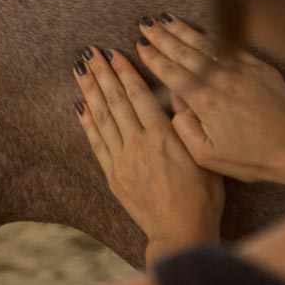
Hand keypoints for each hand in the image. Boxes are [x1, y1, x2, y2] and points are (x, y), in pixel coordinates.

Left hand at [72, 46, 223, 265]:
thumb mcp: (205, 155)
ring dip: (90, 90)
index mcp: (164, 137)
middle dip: (102, 73)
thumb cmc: (202, 196)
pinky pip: (96, 143)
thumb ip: (190, 123)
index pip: (139, 95)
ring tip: (80, 69)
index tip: (114, 52)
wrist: (181, 232)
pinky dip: (87, 122)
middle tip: (90, 51)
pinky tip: (80, 105)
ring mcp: (122, 160)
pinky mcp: (113, 175)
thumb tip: (179, 92)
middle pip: (116, 100)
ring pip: (102, 117)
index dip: (124, 71)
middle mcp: (139, 144)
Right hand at [136, 13, 284, 192]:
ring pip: (205, 44)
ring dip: (183, 30)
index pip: (171, 73)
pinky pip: (230, 45)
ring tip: (166, 19)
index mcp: (205, 101)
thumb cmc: (253, 158)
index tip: (140, 44)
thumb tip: (175, 105)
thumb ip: (183, 129)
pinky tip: (201, 29)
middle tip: (146, 24)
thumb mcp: (208, 156)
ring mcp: (241, 70)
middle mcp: (221, 79)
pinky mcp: (259, 67)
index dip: (153, 58)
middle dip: (162, 37)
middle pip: (184, 52)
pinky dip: (212, 35)